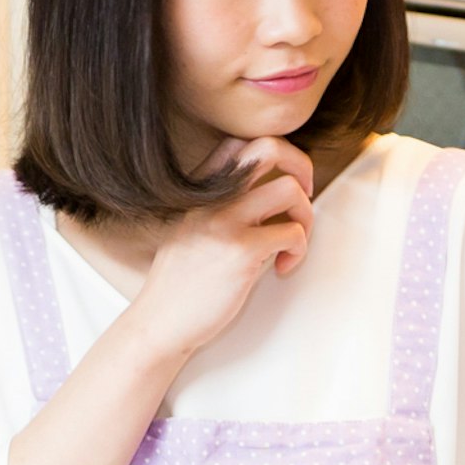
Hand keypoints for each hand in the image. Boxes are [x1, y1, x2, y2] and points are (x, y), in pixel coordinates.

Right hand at [121, 137, 314, 361]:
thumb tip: (275, 200)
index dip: (274, 157)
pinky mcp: (241, 251)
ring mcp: (225, 221)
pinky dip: (299, 250)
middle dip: (301, 167)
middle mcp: (211, 197)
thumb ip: (226, 208)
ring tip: (293, 243)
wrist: (159, 321)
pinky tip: (282, 268)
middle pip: (269, 148)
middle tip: (304, 196)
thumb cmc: (181, 283)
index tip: (280, 186)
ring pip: (290, 189)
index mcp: (199, 190)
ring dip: (305, 216)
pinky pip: (292, 233)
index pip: (241, 143)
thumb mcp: (194, 230)